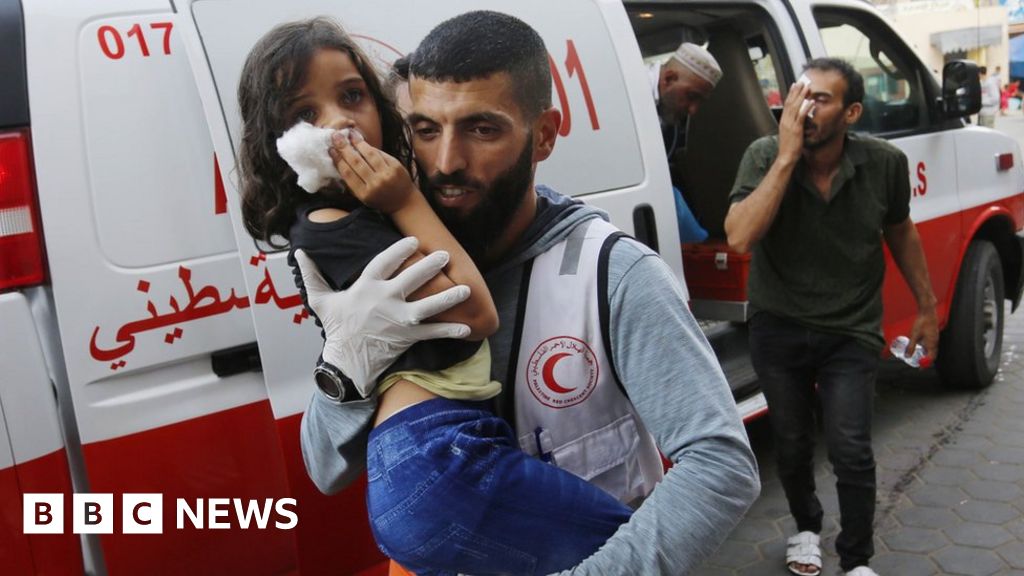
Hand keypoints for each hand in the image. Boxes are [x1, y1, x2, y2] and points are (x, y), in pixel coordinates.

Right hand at [294, 237, 471, 396]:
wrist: (346, 361)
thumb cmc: (336, 328)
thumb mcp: (320, 300)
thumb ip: (312, 275)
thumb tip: (298, 253)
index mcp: (366, 288)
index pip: (384, 262)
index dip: (399, 250)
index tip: (413, 241)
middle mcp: (384, 302)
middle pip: (411, 280)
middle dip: (429, 267)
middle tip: (445, 256)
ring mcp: (398, 320)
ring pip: (427, 307)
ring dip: (448, 298)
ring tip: (466, 289)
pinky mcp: (407, 337)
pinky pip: (432, 333)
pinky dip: (449, 331)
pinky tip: (467, 328)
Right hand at [330, 130, 413, 213]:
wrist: (404, 202)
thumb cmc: (379, 199)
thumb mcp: (363, 196)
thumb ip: (353, 181)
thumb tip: (340, 160)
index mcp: (364, 193)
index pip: (348, 173)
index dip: (338, 160)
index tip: (331, 150)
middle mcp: (375, 184)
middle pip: (356, 162)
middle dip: (344, 147)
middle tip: (336, 136)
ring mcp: (387, 175)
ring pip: (369, 154)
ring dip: (358, 143)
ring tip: (350, 134)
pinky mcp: (396, 167)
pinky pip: (381, 153)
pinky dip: (371, 147)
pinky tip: (363, 141)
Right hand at [777, 81, 812, 163]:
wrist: (786, 157)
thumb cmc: (789, 148)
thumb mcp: (789, 134)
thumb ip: (793, 125)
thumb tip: (798, 121)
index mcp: (783, 121)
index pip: (787, 104)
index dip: (791, 94)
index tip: (795, 86)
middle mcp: (785, 121)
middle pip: (790, 102)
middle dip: (796, 91)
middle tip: (801, 81)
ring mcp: (790, 125)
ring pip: (795, 107)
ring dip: (801, 96)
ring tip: (807, 87)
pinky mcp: (796, 129)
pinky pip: (801, 116)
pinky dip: (806, 108)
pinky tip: (811, 101)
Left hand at [908, 308, 939, 360]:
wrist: (928, 312)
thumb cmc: (922, 323)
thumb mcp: (914, 336)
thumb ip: (911, 347)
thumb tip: (907, 356)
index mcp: (931, 344)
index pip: (930, 358)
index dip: (925, 364)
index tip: (920, 368)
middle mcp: (935, 342)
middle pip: (932, 355)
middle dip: (927, 361)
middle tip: (920, 364)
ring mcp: (935, 338)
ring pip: (932, 350)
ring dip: (927, 355)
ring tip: (920, 357)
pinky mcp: (933, 334)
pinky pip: (932, 345)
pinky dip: (927, 349)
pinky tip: (921, 346)